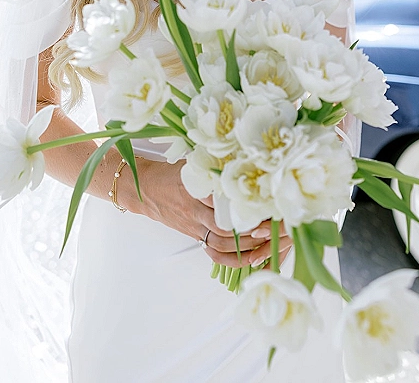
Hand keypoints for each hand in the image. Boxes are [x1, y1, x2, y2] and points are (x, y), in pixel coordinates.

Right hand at [121, 159, 291, 267]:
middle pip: (226, 227)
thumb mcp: (191, 164)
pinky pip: (214, 251)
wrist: (144, 189)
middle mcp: (195, 211)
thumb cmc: (169, 173)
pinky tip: (248, 256)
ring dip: (245, 245)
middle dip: (250, 230)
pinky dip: (231, 257)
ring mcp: (194, 226)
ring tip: (267, 241)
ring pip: (222, 242)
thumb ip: (215, 167)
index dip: (244, 206)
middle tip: (274, 227)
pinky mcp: (194, 235)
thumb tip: (245, 162)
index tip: (265, 206)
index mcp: (195, 189)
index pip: (224, 200)